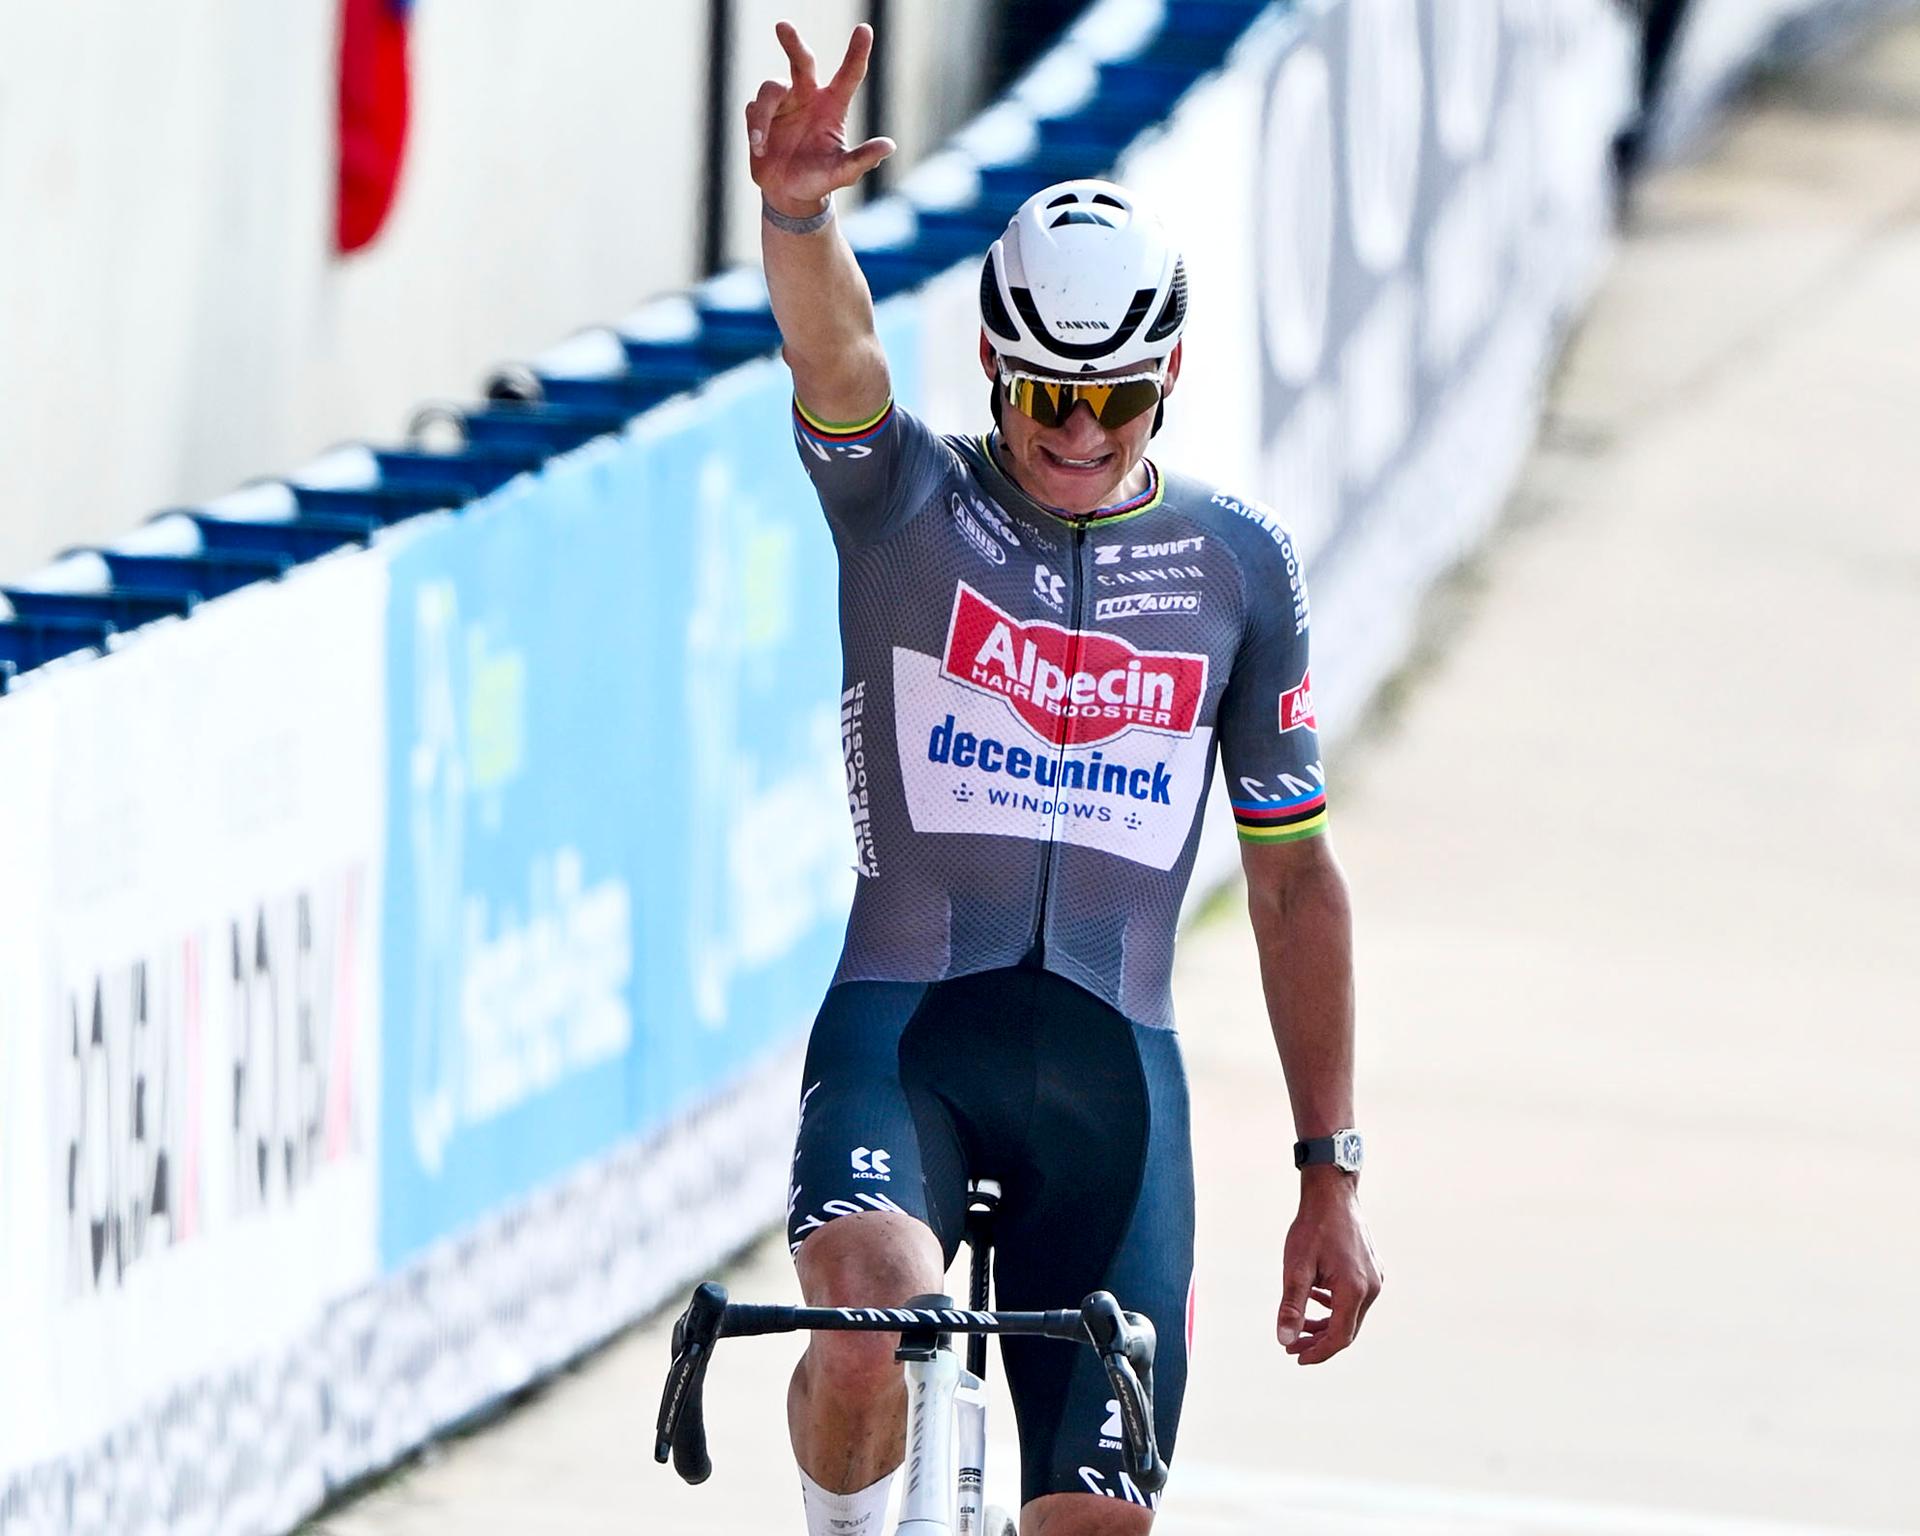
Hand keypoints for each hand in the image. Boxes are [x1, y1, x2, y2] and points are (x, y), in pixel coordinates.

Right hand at [745, 22, 895, 216]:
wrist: (788, 194)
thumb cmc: (819, 179)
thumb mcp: (843, 172)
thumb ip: (863, 159)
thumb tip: (890, 146)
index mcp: (832, 105)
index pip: (848, 75)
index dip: (857, 52)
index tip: (864, 29)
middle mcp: (807, 96)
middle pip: (801, 62)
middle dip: (793, 44)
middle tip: (782, 26)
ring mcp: (783, 102)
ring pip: (771, 88)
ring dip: (764, 114)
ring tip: (760, 142)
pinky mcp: (760, 113)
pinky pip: (753, 110)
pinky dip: (756, 128)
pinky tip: (760, 149)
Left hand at [1275, 1174, 1381, 1363]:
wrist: (1332, 1193)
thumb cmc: (1312, 1227)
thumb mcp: (1296, 1267)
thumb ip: (1292, 1305)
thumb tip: (1284, 1339)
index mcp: (1355, 1290)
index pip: (1339, 1337)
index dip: (1318, 1352)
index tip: (1295, 1356)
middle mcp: (1372, 1288)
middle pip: (1347, 1329)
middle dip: (1319, 1341)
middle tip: (1292, 1345)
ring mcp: (1375, 1278)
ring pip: (1351, 1314)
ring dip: (1326, 1324)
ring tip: (1300, 1326)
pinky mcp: (1372, 1269)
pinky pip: (1355, 1298)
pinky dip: (1335, 1306)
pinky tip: (1316, 1299)